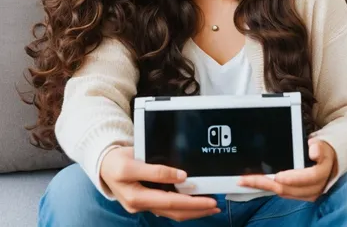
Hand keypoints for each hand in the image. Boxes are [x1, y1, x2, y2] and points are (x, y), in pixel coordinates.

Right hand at [100, 147, 219, 220]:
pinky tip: (194, 203)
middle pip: (174, 211)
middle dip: (196, 210)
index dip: (189, 200)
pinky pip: (168, 208)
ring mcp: (145, 204)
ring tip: (210, 206)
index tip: (205, 196)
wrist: (104, 165)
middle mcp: (141, 205)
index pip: (169, 201)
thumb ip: (155, 170)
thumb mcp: (132, 162)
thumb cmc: (117, 161)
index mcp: (136, 197)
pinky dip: (183, 206)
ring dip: (192, 211)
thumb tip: (180, 176)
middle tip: (214, 205)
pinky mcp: (147, 200)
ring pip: (172, 212)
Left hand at [238, 139, 336, 201]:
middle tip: (249, 178)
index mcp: (320, 174)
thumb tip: (313, 151)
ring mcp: (304, 194)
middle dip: (267, 183)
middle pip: (288, 188)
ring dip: (263, 186)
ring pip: (282, 192)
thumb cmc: (321, 153)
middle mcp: (313, 188)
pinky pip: (280, 192)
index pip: (307, 178)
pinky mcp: (296, 194)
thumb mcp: (322, 146)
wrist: (326, 164)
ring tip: (245, 180)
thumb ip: (319, 147)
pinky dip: (266, 187)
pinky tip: (253, 183)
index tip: (278, 176)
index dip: (293, 178)